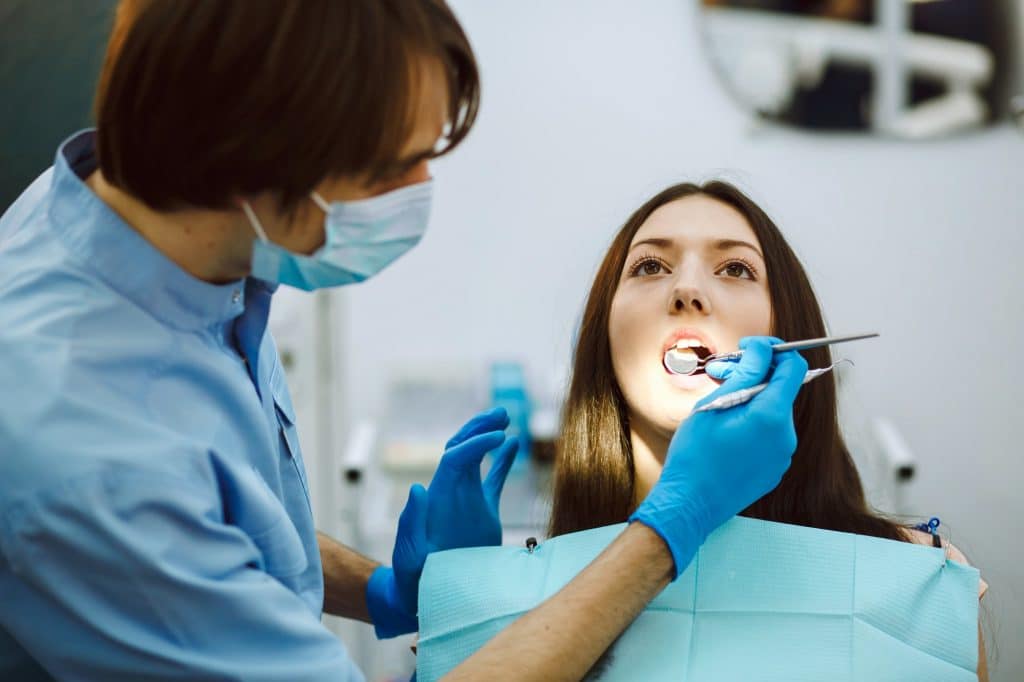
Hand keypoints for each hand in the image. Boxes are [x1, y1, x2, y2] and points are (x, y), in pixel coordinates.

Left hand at [365, 407, 518, 637]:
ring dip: (489, 436)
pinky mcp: (481, 512)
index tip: (498, 436)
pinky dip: (503, 463)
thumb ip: (412, 523)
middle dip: (480, 428)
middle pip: (463, 447)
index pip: (455, 458)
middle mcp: (450, 491)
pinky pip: (493, 480)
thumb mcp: (409, 554)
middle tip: (502, 412)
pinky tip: (514, 444)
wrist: (424, 593)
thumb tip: (418, 488)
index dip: (476, 443)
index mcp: (436, 497)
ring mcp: (465, 498)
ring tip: (505, 418)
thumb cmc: (412, 577)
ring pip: (477, 458)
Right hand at [629, 336, 807, 577]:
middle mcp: (786, 436)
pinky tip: (725, 431)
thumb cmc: (695, 454)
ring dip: (751, 400)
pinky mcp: (774, 469)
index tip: (746, 349)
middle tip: (720, 374)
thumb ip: (745, 373)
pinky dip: (751, 424)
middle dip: (753, 375)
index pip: (792, 367)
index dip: (771, 350)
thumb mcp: (714, 405)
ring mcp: (782, 456)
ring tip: (718, 405)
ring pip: (773, 412)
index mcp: (772, 416)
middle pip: (780, 389)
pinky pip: (769, 435)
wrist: (689, 504)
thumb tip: (764, 349)